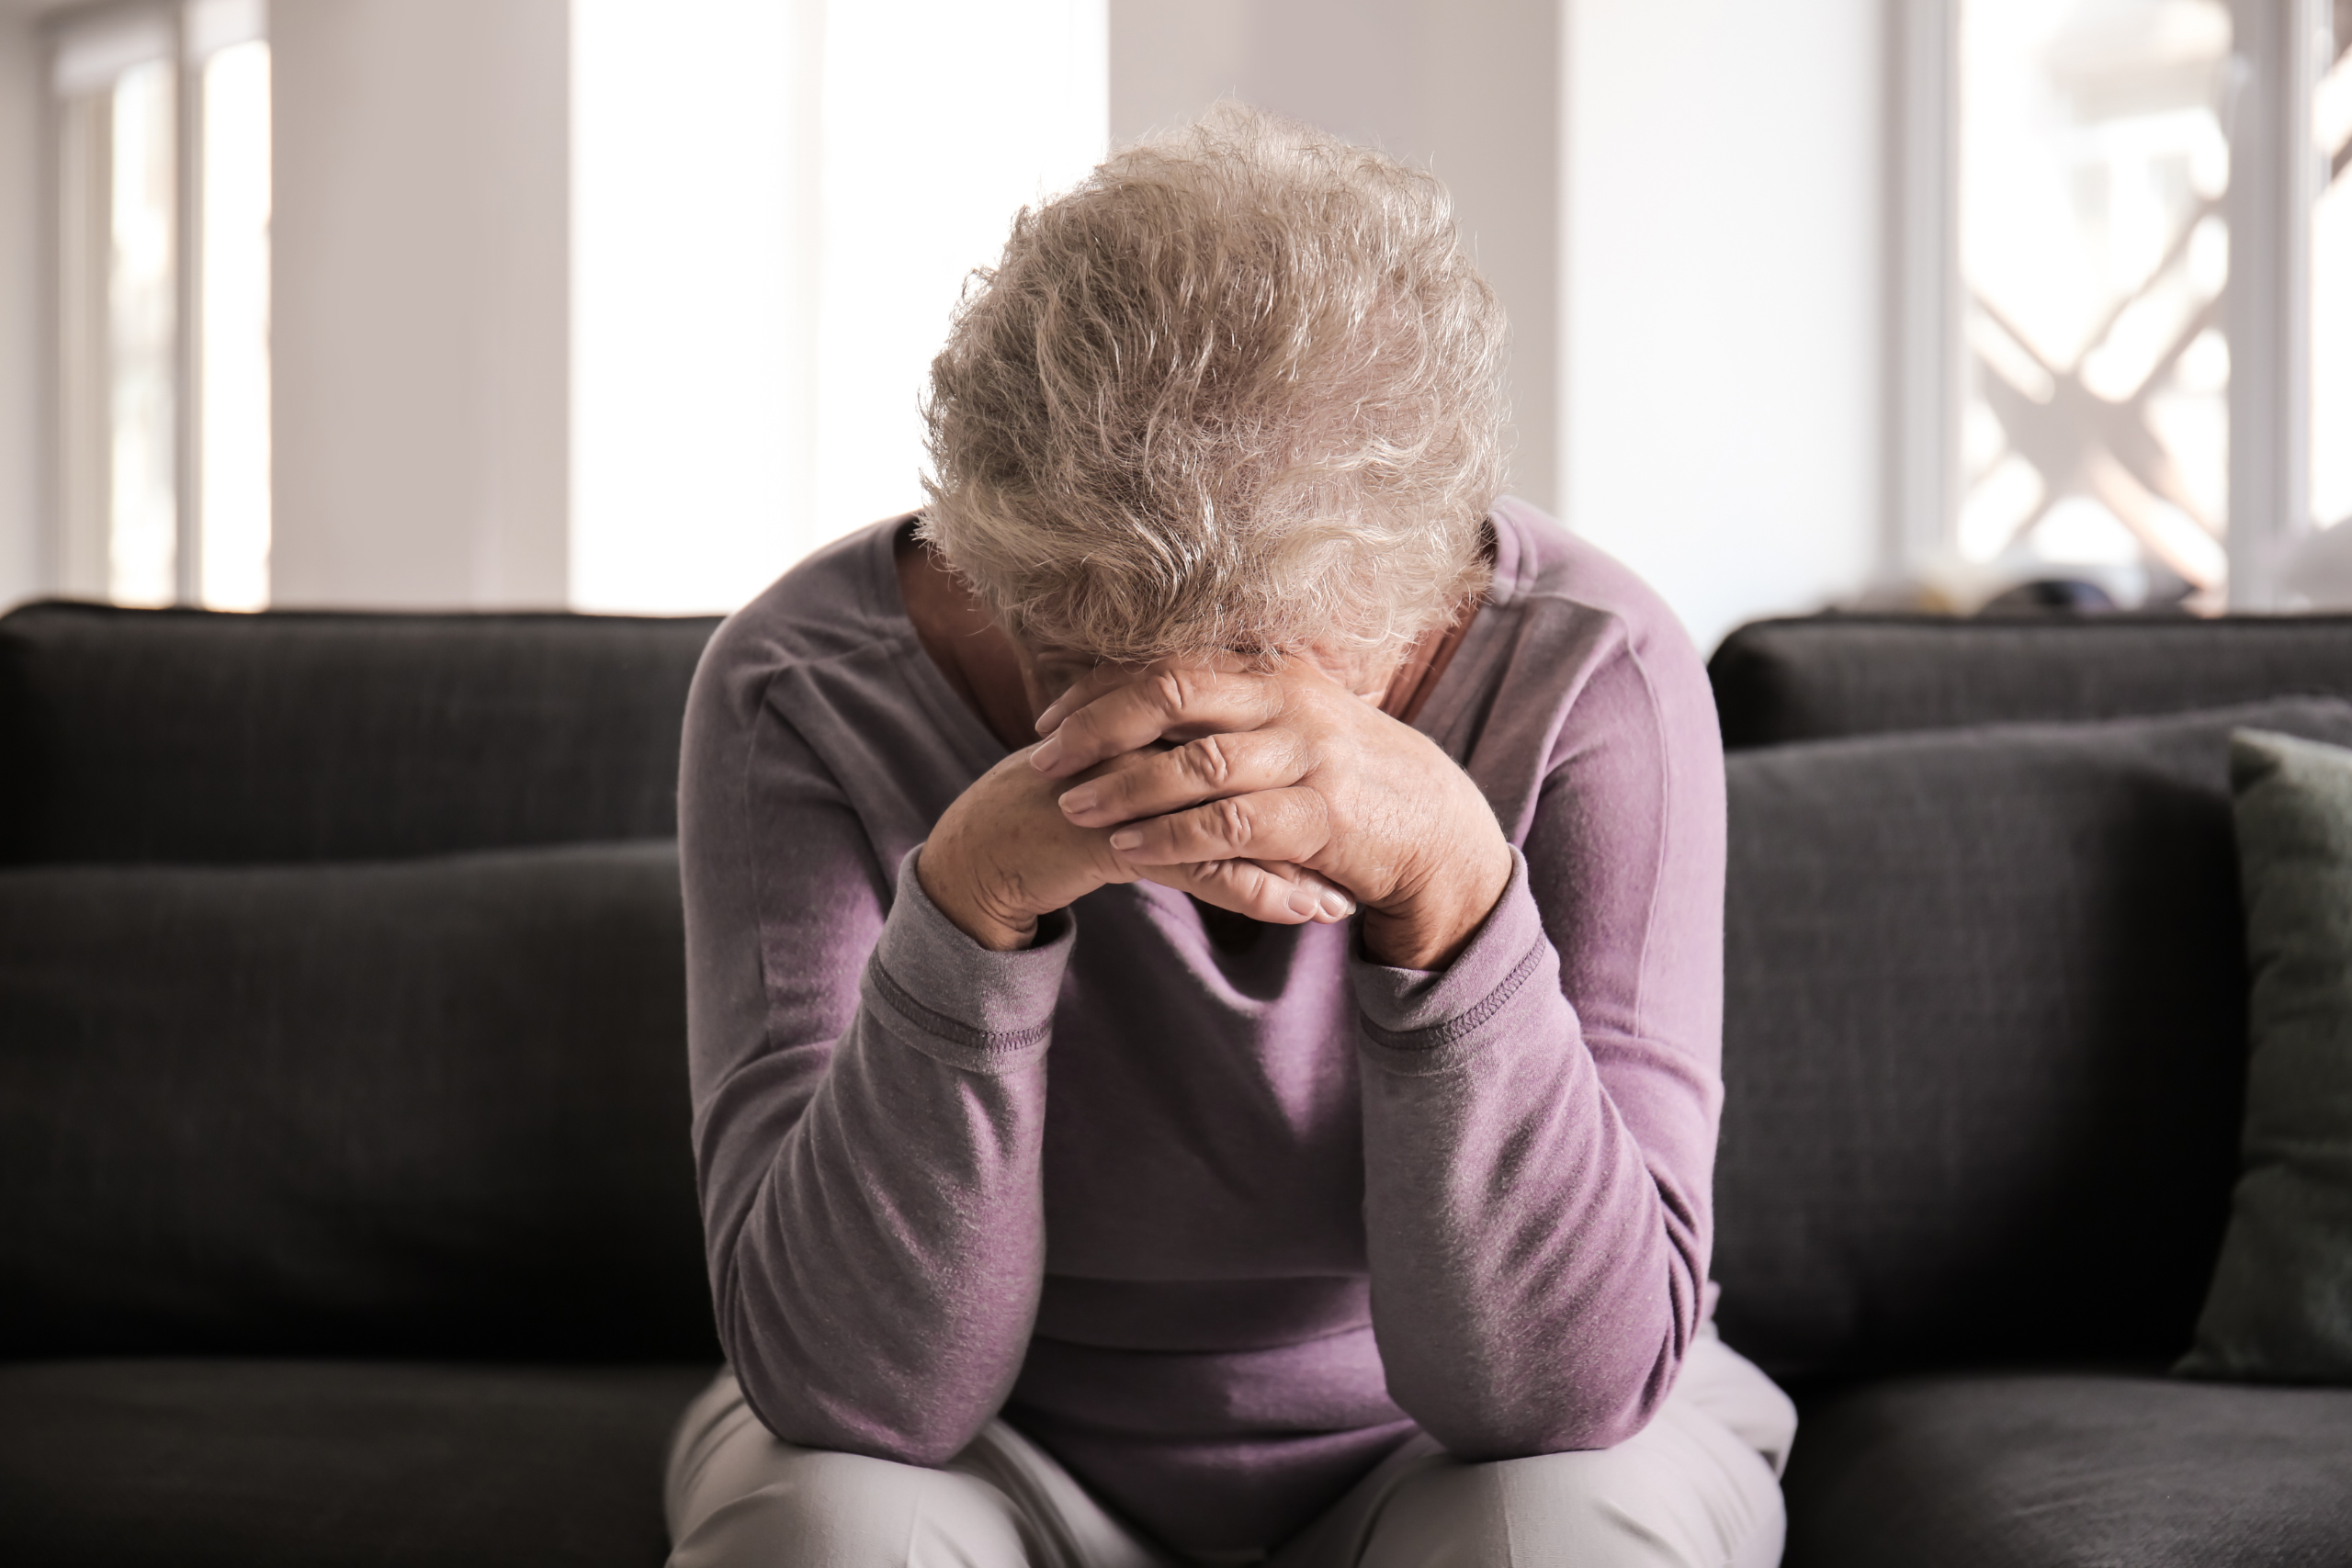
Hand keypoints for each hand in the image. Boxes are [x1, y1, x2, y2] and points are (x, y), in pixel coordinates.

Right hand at [919, 743, 1359, 951]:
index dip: (1313, 774)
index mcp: (1163, 709)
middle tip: (1371, 859)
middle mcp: (1149, 732)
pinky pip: (1194, 861)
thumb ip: (1199, 770)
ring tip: (1341, 902)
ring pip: (1233, 816)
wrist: (986, 839)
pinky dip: (1252, 891)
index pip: (1258, 736)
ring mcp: (1126, 778)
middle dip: (1317, 818)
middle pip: (1256, 769)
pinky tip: (1295, 914)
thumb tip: (1271, 783)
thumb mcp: (1143, 780)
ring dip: (1295, 863)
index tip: (1366, 815)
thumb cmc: (1070, 804)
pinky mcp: (1104, 828)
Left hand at [1031, 660, 1513, 968]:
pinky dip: (1171, 837)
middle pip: (1172, 694)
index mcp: (1274, 670)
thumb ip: (1231, 708)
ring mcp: (1309, 755)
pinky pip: (1230, 824)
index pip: (1169, 663)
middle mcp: (1290, 700)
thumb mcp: (1296, 723)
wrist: (1439, 829)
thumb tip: (1143, 699)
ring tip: (1073, 809)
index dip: (1100, 688)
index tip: (1047, 715)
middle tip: (1042, 758)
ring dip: (1125, 787)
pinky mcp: (1321, 816)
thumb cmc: (1351, 777)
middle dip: (1097, 727)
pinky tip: (1128, 853)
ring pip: (1196, 762)